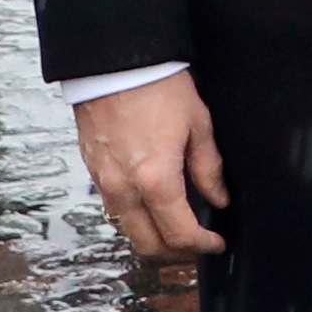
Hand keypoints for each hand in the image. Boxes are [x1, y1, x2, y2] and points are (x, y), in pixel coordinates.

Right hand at [74, 70, 225, 263]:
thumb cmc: (157, 85)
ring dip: (151, 235)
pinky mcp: (92, 170)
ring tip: (175, 224)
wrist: (114, 61)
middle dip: (175, 250)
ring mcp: (104, 181)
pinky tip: (150, 202)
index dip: (202, 245)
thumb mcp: (197, 124)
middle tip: (196, 241)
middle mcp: (125, 187)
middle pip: (148, 243)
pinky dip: (133, 215)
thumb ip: (208, 168)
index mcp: (156, 178)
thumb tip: (218, 197)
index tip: (215, 243)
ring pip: (127, 229)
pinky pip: (112, 207)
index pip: (180, 232)